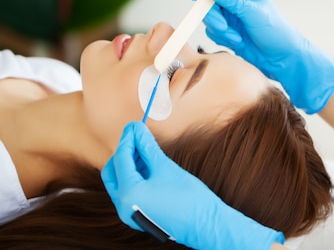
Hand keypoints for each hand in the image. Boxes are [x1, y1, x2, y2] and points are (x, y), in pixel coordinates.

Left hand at [101, 122, 283, 249]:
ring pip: (119, 182)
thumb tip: (137, 130)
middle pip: (112, 172)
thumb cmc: (189, 197)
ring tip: (145, 150)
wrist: (205, 224)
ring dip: (129, 164)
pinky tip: (148, 166)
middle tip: (137, 138)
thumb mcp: (166, 167)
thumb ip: (147, 147)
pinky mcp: (137, 215)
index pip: (120, 159)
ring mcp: (129, 213)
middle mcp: (123, 206)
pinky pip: (128, 192)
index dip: (128, 139)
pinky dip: (134, 177)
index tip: (134, 125)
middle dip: (123, 153)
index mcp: (128, 194)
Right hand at [190, 0, 333, 112]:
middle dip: (213, 16)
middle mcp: (234, 0)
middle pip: (207, 0)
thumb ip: (231, 0)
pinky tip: (237, 42)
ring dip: (220, 30)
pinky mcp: (227, 31)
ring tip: (237, 38)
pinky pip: (212, 32)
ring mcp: (230, 16)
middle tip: (224, 27)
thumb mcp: (253, 13)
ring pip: (208, 18)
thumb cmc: (276, 31)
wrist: (282, 58)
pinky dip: (221, 38)